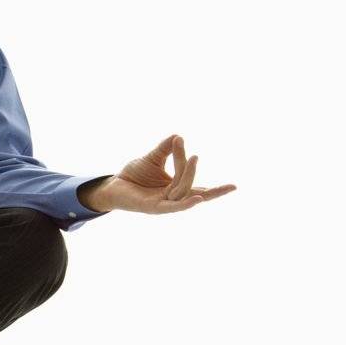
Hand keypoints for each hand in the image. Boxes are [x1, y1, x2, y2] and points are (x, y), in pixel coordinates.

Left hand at [83, 134, 236, 214]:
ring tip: (194, 157)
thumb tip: (178, 136)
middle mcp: (173, 199)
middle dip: (208, 184)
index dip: (217, 190)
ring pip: (182, 190)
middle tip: (214, 170)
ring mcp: (164, 205)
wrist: (113, 185)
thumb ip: (166, 149)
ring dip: (188, 174)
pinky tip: (198, 199)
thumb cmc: (134, 174)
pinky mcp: (153, 208)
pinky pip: (172, 207)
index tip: (232, 182)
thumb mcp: (153, 158)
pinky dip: (185, 204)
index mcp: (176, 189)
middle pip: (194, 190)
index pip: (199, 187)